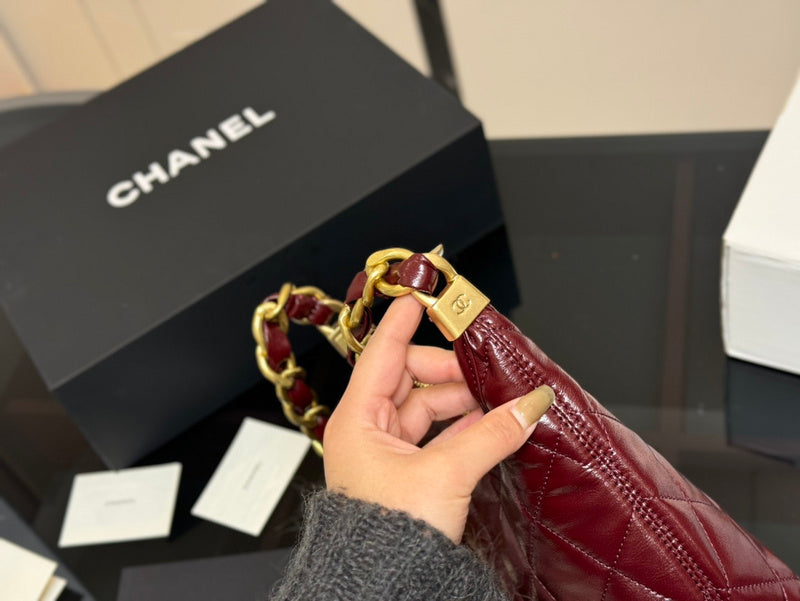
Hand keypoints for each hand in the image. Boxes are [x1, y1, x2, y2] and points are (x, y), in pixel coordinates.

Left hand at [323, 295, 553, 542]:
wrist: (380, 587)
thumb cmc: (388, 536)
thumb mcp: (445, 476)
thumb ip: (492, 436)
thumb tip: (529, 406)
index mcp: (359, 419)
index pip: (382, 353)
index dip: (404, 321)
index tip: (423, 294)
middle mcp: (368, 430)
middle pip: (410, 378)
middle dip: (449, 372)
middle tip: (486, 371)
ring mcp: (386, 452)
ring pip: (427, 408)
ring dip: (462, 403)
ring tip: (498, 403)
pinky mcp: (404, 472)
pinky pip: (435, 436)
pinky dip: (462, 428)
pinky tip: (490, 426)